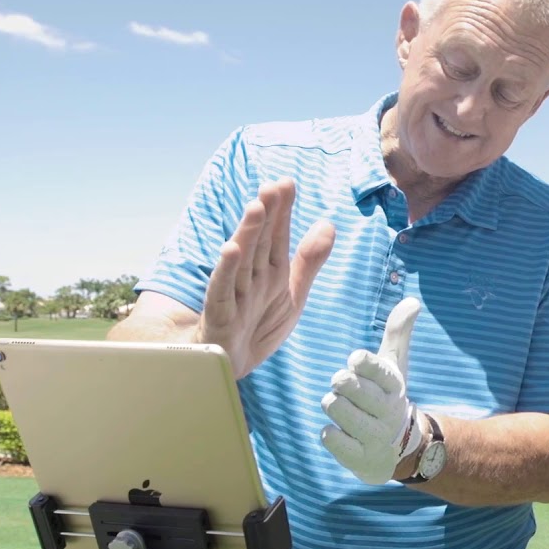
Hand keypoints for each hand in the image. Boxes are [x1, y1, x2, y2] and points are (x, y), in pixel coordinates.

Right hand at [198, 178, 336, 378]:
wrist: (231, 366)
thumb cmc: (257, 327)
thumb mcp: (292, 294)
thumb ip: (309, 261)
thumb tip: (328, 223)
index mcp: (271, 270)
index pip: (277, 235)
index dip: (282, 211)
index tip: (286, 183)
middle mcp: (252, 277)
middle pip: (260, 241)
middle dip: (267, 213)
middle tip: (273, 185)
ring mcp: (234, 293)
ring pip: (243, 259)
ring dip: (248, 233)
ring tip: (256, 207)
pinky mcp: (220, 314)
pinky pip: (223, 289)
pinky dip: (227, 270)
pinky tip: (231, 249)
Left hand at [320, 297, 424, 484]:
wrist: (402, 449)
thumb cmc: (388, 397)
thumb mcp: (395, 365)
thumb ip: (399, 332)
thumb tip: (413, 300)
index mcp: (396, 385)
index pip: (375, 368)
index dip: (361, 362)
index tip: (355, 359)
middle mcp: (389, 411)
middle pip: (349, 386)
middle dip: (340, 382)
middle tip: (342, 384)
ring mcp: (376, 437)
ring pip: (336, 409)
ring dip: (333, 405)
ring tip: (342, 407)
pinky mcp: (361, 459)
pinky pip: (332, 438)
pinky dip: (330, 433)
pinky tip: (339, 431)